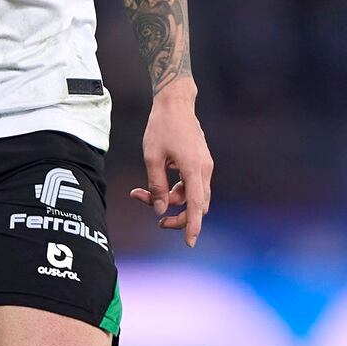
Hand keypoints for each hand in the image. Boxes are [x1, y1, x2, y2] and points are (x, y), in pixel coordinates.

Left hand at [131, 84, 211, 246]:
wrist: (176, 102)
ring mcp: (204, 165)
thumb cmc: (162, 126)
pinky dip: (176, 189)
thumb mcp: (151, 157)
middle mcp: (204, 169)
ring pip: (192, 195)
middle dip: (178, 215)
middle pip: (197, 205)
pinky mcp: (200, 162)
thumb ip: (156, 185)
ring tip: (141, 193)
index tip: (189, 243)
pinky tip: (158, 179)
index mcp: (193, 169)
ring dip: (172, 200)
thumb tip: (159, 209)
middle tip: (156, 217)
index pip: (196, 206)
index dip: (192, 226)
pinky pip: (191, 184)